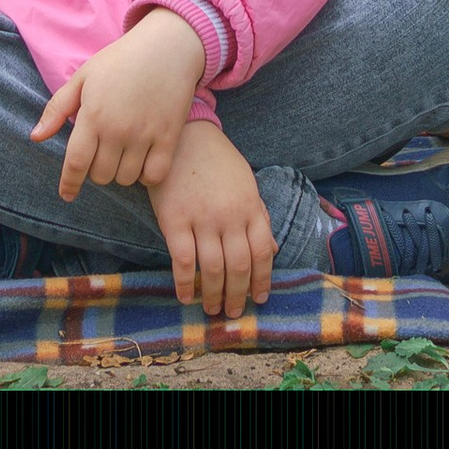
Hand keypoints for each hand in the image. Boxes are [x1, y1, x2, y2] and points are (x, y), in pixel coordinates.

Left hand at [29, 9, 206, 197]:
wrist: (168, 45)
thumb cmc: (122, 59)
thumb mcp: (84, 76)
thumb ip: (58, 108)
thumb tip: (35, 137)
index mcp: (93, 114)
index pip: (76, 163)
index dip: (69, 183)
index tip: (67, 194)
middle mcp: (117, 129)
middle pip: (101, 175)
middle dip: (97, 170)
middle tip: (103, 151)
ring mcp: (144, 135)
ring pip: (125, 179)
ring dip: (121, 172)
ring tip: (123, 152)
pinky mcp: (168, 138)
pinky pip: (154, 176)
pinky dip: (147, 175)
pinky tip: (144, 160)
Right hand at [148, 121, 274, 318]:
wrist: (185, 135)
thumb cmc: (218, 160)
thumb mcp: (246, 182)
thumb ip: (259, 215)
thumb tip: (273, 250)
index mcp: (250, 207)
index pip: (263, 252)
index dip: (262, 280)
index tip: (259, 298)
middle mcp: (229, 216)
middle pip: (239, 266)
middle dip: (238, 296)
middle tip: (233, 313)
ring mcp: (202, 218)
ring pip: (213, 268)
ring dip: (213, 295)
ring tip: (211, 309)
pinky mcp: (175, 219)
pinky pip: (183, 259)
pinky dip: (185, 282)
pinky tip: (185, 295)